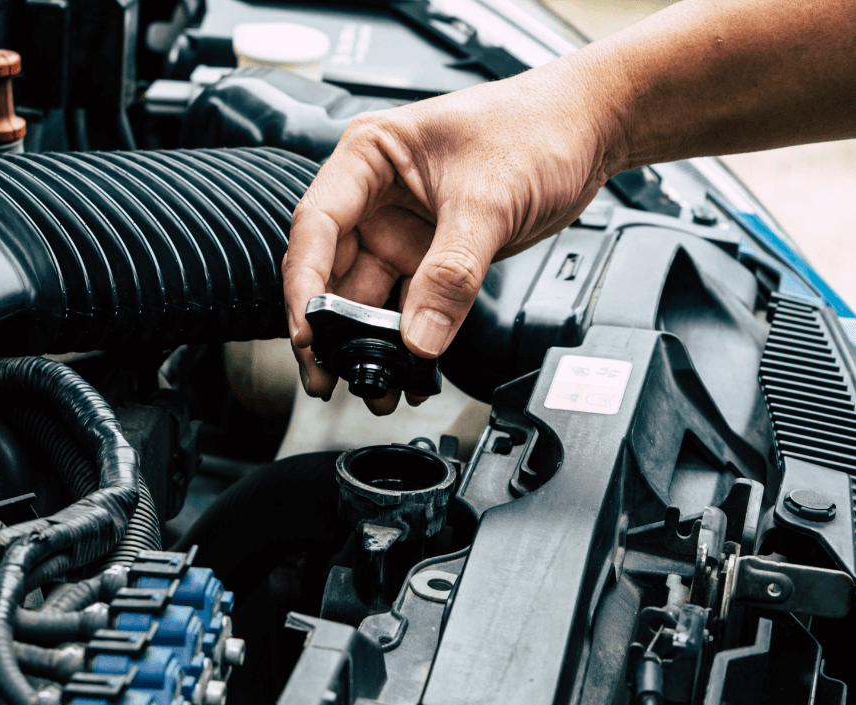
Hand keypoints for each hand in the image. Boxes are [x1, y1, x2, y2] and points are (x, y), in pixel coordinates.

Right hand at [283, 60, 621, 413]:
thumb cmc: (537, 125)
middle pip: (332, 269)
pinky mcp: (431, 254)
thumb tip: (420, 336)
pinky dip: (407, 339)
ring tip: (372, 384)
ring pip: (367, 295)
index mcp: (369, 155)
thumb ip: (451, 272)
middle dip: (329, 327)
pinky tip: (410, 369)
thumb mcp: (489, 199)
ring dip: (367, 342)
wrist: (591, 128)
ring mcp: (401, 227)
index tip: (309, 329)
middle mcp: (375, 193)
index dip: (306, 281)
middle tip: (326, 373)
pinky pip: (408, 304)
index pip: (317, 224)